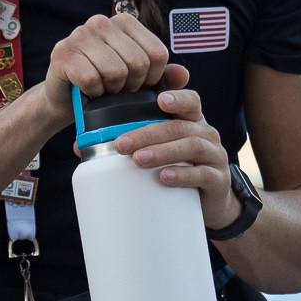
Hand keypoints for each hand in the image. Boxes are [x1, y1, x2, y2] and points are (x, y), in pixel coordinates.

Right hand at [43, 12, 188, 120]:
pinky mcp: (62, 53)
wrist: (66, 99)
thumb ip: (163, 76)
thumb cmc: (106, 85)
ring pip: (115, 71)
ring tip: (104, 89)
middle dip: (131, 86)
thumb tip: (184, 75)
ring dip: (111, 90)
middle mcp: (102, 22)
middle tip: (118, 90)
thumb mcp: (138, 80)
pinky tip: (88, 90)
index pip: (157, 53)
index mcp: (125, 22)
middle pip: (138, 62)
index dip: (152, 78)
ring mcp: (80, 34)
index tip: (138, 85)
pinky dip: (93, 92)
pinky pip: (91, 78)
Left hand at [119, 88, 240, 229]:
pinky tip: (164, 177)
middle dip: (149, 133)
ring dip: (163, 151)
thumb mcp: (161, 150)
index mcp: (192, 122)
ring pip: (192, 146)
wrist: (210, 203)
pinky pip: (202, 174)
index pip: (191, 101)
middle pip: (180, 126)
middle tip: (122, 144)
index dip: (178, 97)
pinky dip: (182, 175)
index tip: (159, 99)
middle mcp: (206, 135)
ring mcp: (215, 156)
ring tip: (139, 160)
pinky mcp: (218, 180)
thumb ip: (132, 142)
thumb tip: (81, 146)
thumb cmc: (180, 169)